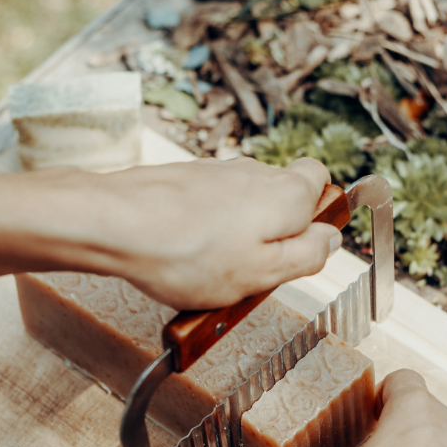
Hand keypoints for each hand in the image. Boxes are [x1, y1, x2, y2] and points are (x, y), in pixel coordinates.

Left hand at [94, 157, 339, 309]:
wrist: (115, 225)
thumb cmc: (188, 254)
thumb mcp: (264, 274)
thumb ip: (307, 256)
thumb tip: (331, 240)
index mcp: (287, 193)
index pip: (322, 181)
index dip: (316, 216)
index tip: (300, 248)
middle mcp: (255, 173)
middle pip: (281, 195)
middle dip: (274, 231)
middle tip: (253, 270)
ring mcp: (216, 173)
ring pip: (242, 203)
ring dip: (235, 235)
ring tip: (208, 272)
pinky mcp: (183, 180)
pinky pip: (207, 208)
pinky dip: (202, 231)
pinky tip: (181, 259)